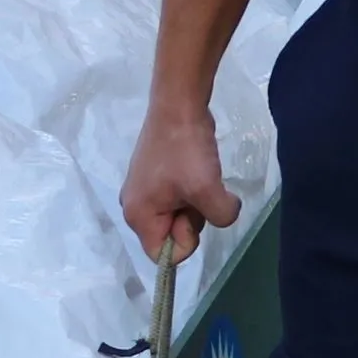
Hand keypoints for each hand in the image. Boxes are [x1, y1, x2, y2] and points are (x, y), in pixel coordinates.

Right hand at [120, 100, 238, 261]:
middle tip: (199, 188)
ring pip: (179, 214)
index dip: (188, 238)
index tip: (195, 210)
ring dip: (196, 201)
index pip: (164, 255)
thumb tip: (223, 214)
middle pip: (172, 234)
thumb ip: (220, 217)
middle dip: (193, 218)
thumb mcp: (207, 188)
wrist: (177, 103)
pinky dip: (193, 188)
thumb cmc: (186, 149)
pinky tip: (195, 167)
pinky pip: (179, 197)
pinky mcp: (155, 176)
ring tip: (199, 174)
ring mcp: (144, 190)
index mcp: (138, 216)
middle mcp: (134, 206)